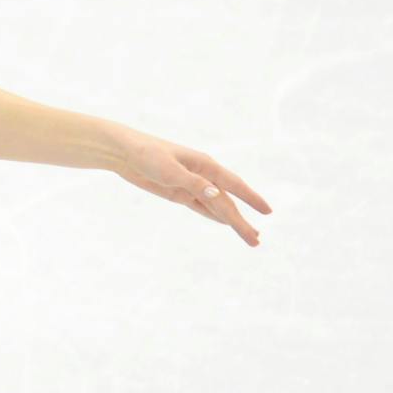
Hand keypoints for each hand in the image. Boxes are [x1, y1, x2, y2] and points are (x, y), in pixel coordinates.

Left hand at [113, 129, 271, 246]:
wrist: (124, 152)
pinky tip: (225, 223)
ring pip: (216, 206)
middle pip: (226, 202)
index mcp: (205, 165)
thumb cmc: (147, 155)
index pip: (234, 185)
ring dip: (231, 221)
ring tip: (248, 236)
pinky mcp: (178, 193)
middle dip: (241, 221)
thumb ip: (193, 182)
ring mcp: (191, 185)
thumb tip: (216, 194)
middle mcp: (203, 175)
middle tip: (256, 240)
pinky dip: (213, 216)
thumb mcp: (169, 170)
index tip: (267, 211)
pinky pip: (201, 207)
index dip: (251, 199)